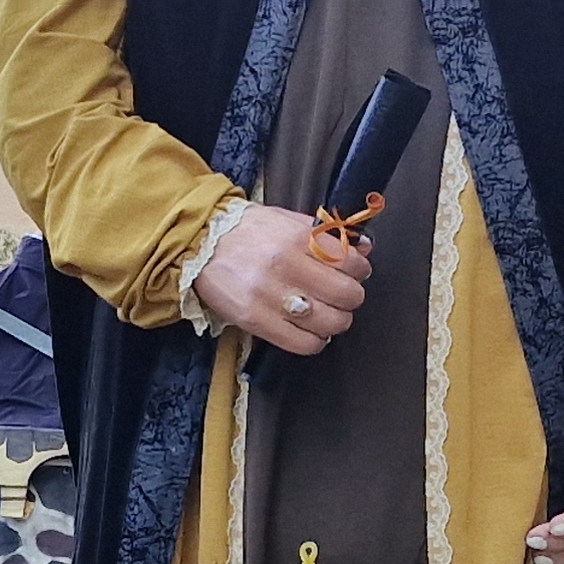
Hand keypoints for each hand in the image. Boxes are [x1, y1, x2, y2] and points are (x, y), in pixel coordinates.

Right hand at [196, 203, 371, 355]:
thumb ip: (327, 233)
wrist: (200, 243)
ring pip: (330, 322)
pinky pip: (303, 343)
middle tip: (343, 295)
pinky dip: (316, 341)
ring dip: (336, 321)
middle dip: (351, 297)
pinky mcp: (256, 320)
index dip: (360, 270)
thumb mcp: (288, 221)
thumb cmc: (248, 231)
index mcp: (298, 238)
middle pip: (346, 295)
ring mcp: (271, 296)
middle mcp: (287, 266)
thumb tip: (364, 246)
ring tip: (327, 314)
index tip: (355, 273)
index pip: (351, 262)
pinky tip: (311, 330)